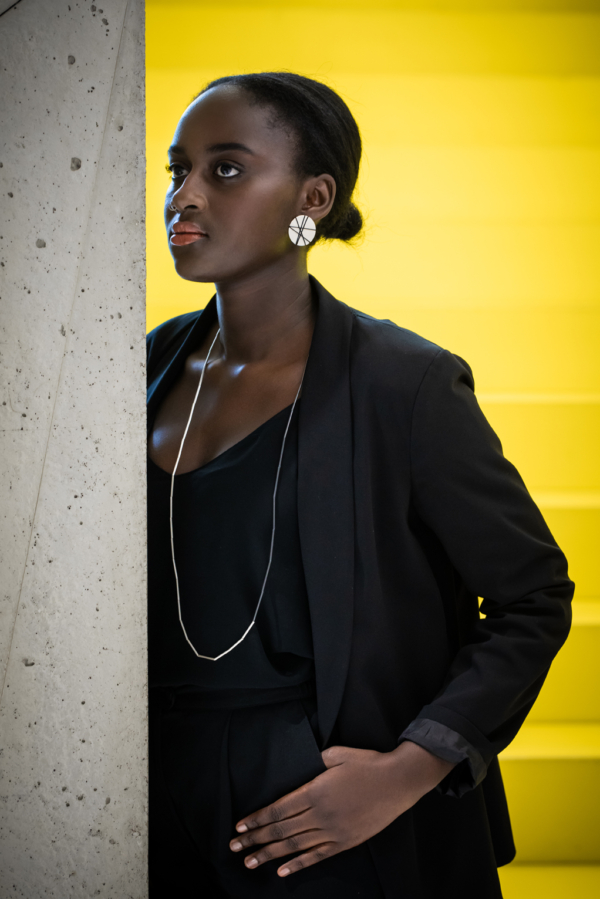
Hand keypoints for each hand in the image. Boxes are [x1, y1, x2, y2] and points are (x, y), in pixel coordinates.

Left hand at [229, 740, 454, 876]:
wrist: (398, 782)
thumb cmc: (367, 764)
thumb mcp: (337, 754)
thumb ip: (315, 761)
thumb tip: (301, 765)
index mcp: (316, 791)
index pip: (279, 809)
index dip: (257, 820)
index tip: (240, 828)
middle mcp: (321, 815)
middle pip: (282, 830)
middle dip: (256, 839)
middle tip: (235, 848)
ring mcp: (333, 831)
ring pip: (295, 846)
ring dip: (270, 855)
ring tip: (250, 862)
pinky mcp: (345, 842)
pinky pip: (317, 856)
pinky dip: (299, 865)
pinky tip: (282, 871)